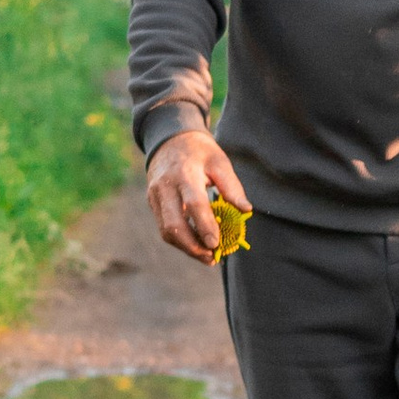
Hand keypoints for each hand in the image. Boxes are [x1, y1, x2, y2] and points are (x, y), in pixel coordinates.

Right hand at [146, 128, 250, 265]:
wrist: (169, 140)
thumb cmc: (200, 152)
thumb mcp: (219, 162)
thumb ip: (232, 187)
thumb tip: (246, 210)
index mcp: (185, 174)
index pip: (194, 204)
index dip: (205, 226)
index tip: (216, 244)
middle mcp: (165, 187)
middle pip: (173, 224)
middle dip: (192, 246)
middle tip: (212, 257)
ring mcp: (155, 196)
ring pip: (166, 231)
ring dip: (186, 248)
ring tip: (206, 257)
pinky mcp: (152, 203)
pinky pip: (164, 227)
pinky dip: (180, 240)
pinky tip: (196, 246)